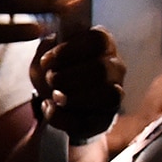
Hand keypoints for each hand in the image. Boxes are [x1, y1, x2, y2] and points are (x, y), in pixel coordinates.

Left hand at [33, 26, 125, 142]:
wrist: (54, 104)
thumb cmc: (54, 73)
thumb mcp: (45, 56)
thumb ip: (47, 47)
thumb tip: (52, 45)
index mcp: (103, 44)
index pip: (97, 40)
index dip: (68, 51)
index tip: (46, 61)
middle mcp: (115, 67)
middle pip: (101, 69)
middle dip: (67, 76)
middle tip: (50, 80)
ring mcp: (115, 94)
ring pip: (106, 94)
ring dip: (71, 96)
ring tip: (54, 96)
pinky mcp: (104, 119)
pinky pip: (91, 121)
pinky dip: (63, 117)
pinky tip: (50, 108)